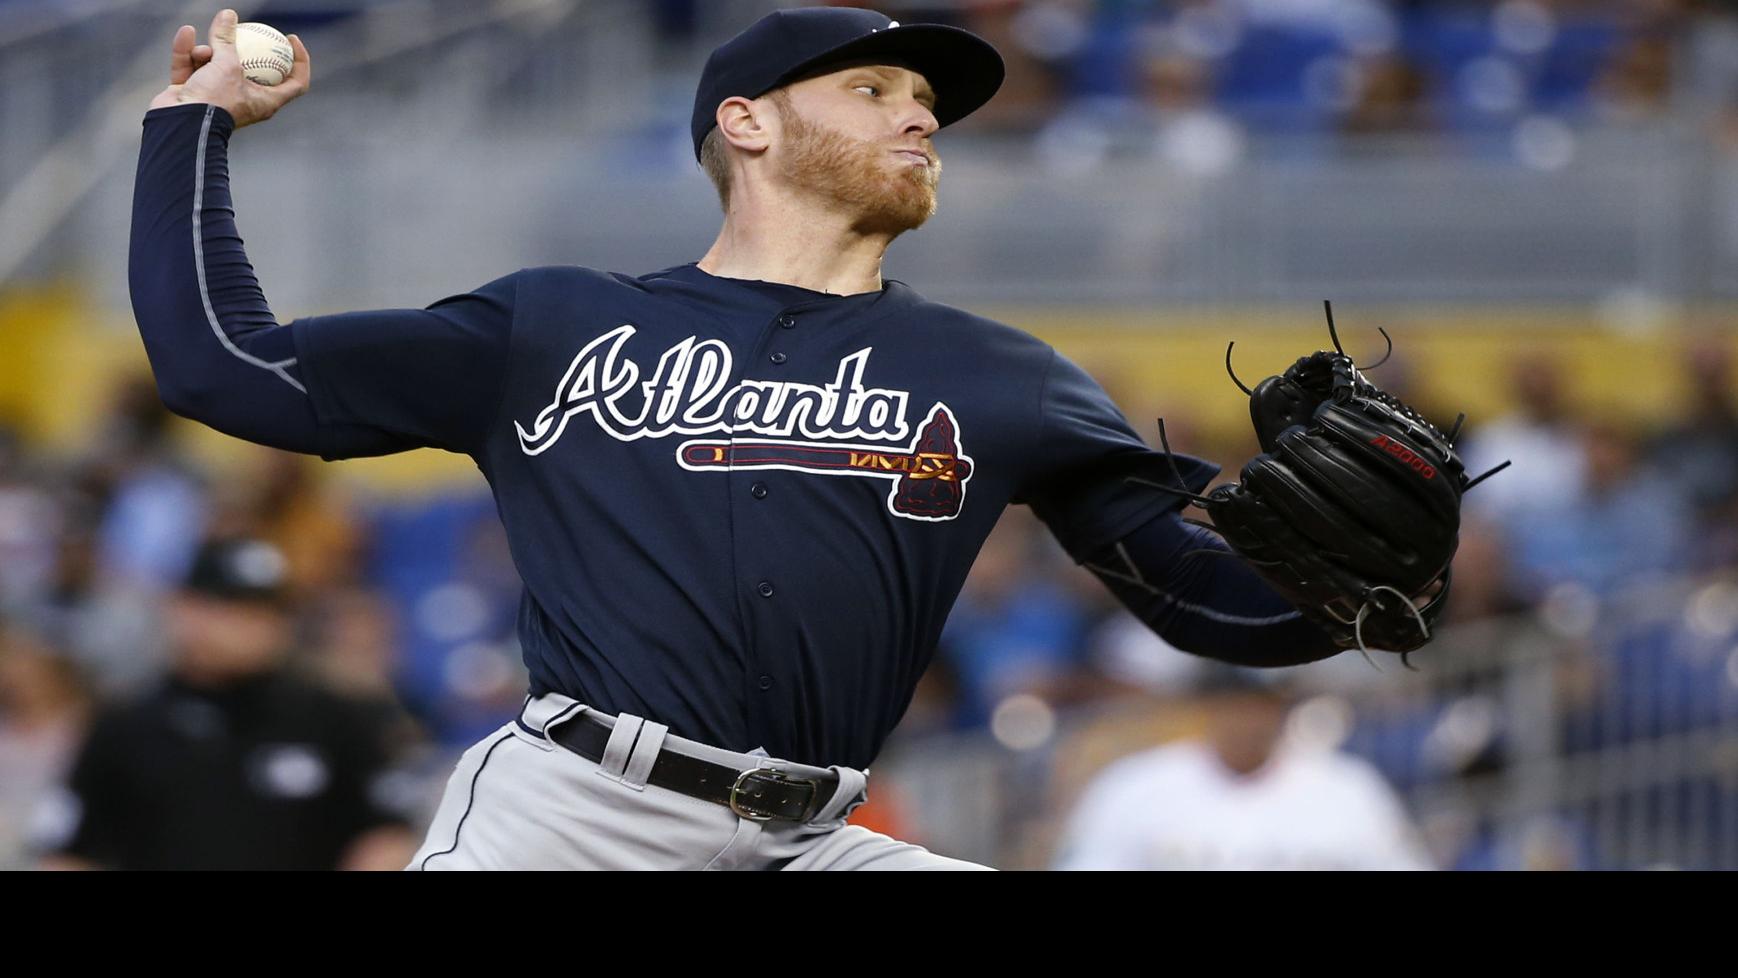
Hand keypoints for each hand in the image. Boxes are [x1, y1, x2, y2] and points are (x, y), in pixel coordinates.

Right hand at [147, 9, 310, 127]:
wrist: (179, 125)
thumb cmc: (213, 101)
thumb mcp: (226, 65)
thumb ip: (226, 39)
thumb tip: (228, 14)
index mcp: (265, 101)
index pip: (295, 83)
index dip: (300, 61)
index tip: (291, 39)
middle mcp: (244, 100)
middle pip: (252, 69)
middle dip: (245, 49)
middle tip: (246, 27)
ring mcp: (218, 97)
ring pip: (215, 65)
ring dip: (208, 52)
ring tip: (203, 52)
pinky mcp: (193, 93)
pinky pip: (191, 66)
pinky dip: (187, 52)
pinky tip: (186, 33)